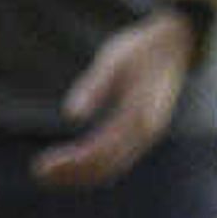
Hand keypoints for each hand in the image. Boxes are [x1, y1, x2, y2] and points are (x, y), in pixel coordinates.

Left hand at [34, 7, 194, 187]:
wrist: (177, 42)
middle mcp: (146, 132)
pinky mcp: (145, 133)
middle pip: (106, 167)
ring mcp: (148, 135)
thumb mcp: (114, 60)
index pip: (99, 151)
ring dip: (81, 175)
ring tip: (50, 174)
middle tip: (39, 172)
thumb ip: (94, 87)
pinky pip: (118, 160)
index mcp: (139, 114)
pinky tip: (74, 164)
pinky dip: (95, 167)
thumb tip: (70, 115)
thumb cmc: (142, 48)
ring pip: (112, 168)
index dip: (70, 163)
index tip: (41, 165)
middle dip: (72, 174)